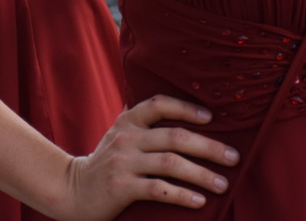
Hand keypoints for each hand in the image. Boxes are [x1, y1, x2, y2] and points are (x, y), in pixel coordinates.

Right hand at [55, 96, 236, 219]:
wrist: (72, 190)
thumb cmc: (106, 162)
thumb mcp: (120, 136)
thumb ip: (143, 124)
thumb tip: (181, 114)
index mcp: (128, 121)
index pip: (159, 104)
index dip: (187, 108)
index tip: (211, 118)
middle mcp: (126, 138)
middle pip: (174, 136)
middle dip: (209, 146)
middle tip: (233, 157)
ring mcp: (123, 163)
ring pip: (171, 164)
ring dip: (201, 174)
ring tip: (223, 184)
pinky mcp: (121, 188)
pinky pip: (158, 189)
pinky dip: (182, 195)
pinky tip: (199, 201)